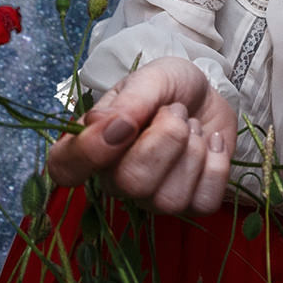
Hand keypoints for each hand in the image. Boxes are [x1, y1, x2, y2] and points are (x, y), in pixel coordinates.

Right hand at [45, 56, 236, 214]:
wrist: (209, 94)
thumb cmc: (169, 86)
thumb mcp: (149, 78)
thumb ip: (129, 101)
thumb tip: (106, 126)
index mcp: (92, 145)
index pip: (65, 169)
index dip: (90, 152)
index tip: (124, 122)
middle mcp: (115, 179)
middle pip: (130, 184)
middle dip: (166, 139)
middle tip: (174, 111)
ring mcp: (152, 198)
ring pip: (170, 199)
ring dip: (192, 150)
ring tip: (190, 126)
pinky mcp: (190, 204)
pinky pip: (204, 201)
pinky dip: (216, 165)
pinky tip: (211, 144)